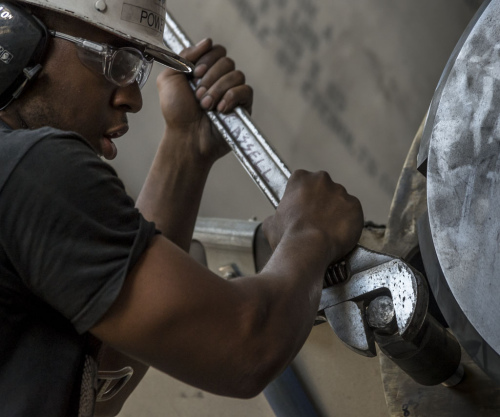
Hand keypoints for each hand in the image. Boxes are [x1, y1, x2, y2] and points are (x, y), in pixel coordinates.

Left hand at [156, 38, 252, 163]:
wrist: (186, 137)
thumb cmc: (176, 113)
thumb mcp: (170, 79)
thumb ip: (184, 56)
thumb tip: (207, 42)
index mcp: (205, 70)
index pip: (216, 50)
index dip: (207, 58)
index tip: (195, 73)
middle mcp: (220, 79)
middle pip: (227, 61)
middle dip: (210, 77)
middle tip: (198, 95)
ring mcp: (233, 93)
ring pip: (236, 75)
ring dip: (218, 89)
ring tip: (205, 106)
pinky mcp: (243, 107)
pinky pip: (246, 90)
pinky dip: (232, 97)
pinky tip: (220, 109)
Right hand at [263, 170, 363, 264]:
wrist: (308, 248)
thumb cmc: (288, 235)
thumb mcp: (271, 224)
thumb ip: (276, 216)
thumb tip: (275, 221)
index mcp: (300, 178)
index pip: (302, 181)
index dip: (302, 196)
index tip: (302, 208)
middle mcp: (322, 179)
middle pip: (323, 188)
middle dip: (321, 201)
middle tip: (316, 219)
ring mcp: (340, 191)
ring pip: (339, 200)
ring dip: (335, 212)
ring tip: (328, 230)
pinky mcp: (355, 205)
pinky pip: (353, 212)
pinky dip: (349, 221)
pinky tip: (340, 233)